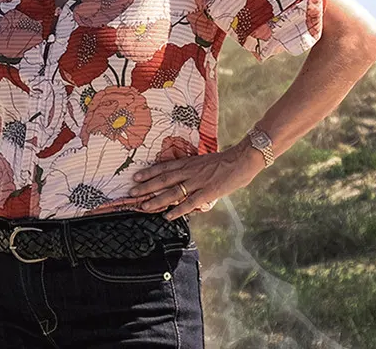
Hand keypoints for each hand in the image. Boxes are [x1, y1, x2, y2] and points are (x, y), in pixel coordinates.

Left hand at [128, 141, 264, 219]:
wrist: (243, 158)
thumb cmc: (227, 160)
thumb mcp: (206, 162)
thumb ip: (195, 170)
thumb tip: (186, 178)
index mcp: (189, 162)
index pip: (165, 167)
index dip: (149, 172)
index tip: (136, 176)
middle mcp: (190, 171)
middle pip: (163, 179)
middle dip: (146, 186)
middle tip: (132, 192)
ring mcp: (198, 181)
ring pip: (172, 191)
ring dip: (157, 199)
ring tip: (144, 206)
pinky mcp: (208, 192)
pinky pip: (189, 202)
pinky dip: (178, 210)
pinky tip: (168, 216)